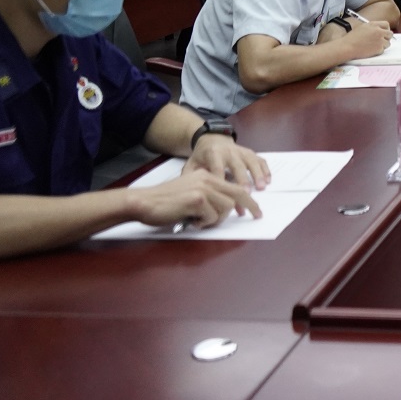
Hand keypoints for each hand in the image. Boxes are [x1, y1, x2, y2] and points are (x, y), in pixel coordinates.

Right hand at [125, 168, 262, 228]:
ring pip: (226, 208)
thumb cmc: (164, 202)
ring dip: (216, 219)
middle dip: (250, 206)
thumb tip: (227, 209)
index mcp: (206, 175)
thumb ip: (208, 196)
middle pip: (238, 193)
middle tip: (257, 216)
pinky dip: (203, 223)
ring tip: (199, 221)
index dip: (247, 199)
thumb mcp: (190, 193)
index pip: (234, 186)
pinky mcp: (197, 200)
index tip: (255, 209)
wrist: (143, 202)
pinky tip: (190, 221)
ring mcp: (202, 188)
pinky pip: (212, 217)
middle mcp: (207, 178)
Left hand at [186, 135, 270, 189]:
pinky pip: (260, 159)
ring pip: (251, 162)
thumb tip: (192, 194)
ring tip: (262, 187)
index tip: (225, 196)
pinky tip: (268, 180)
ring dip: (257, 175)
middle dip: (243, 180)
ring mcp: (241, 151)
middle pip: (237, 166)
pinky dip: (265, 169)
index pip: (218, 169)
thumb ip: (190, 177)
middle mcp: (229, 151)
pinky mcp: (250, 152)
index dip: (222, 182)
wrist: (211, 140)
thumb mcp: (191, 165)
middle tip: (247, 193)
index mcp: (213, 154)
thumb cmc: (202, 157)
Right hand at [339, 17, 392, 59]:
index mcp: (374, 24)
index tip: (384, 32)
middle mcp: (378, 31)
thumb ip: (372, 27)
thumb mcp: (362, 27)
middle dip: (386, 37)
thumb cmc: (352, 38)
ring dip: (383, 45)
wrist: (347, 47)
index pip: (386, 24)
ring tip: (374, 46)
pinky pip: (383, 50)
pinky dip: (378, 51)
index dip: (386, 29)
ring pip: (388, 43)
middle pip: (390, 34)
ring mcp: (380, 40)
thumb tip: (379, 30)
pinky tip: (371, 50)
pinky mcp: (379, 48)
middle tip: (381, 41)